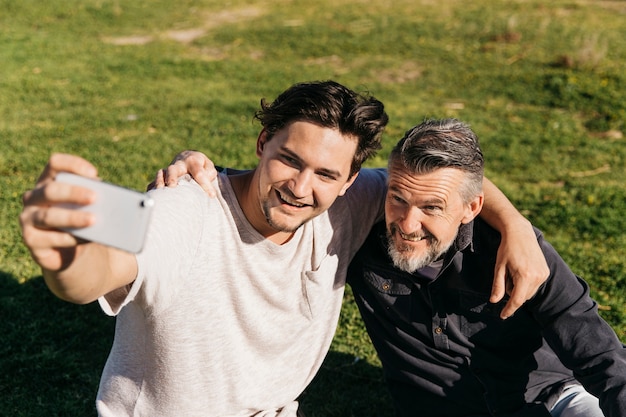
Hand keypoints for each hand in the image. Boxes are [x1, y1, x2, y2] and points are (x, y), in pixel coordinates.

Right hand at [19, 153, 98, 271]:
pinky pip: (51, 238)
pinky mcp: (30, 239)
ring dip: (73, 217)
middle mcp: (34, 197)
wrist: (69, 251)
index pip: (55, 164)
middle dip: (73, 192)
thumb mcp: (88, 207)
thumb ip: (95, 200)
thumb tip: (111, 199)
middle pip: (51, 190)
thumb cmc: (81, 221)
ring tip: (94, 220)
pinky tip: (86, 238)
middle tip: (95, 197)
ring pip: (49, 216)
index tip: (93, 174)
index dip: (73, 165)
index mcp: (48, 181)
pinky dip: (71, 238)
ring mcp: (28, 218)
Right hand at [149, 150, 217, 196]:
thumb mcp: (209, 167)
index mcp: (192, 161)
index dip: (205, 184)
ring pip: (161, 174)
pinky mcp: (162, 178)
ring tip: (160, 191)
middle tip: (172, 186)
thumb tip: (207, 185)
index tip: (211, 195)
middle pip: (173, 169)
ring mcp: (168, 171)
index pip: (199, 173)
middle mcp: (178, 165)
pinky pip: (154, 182)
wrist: (188, 159)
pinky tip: (152, 196)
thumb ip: (210, 174)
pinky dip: (152, 188)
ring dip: (159, 182)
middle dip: (172, 177)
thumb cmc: (201, 166)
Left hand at [490, 220, 549, 318]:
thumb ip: (497, 285)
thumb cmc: (506, 249)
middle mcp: (537, 277)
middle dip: (512, 293)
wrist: (520, 233)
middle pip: (522, 297)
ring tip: (513, 271)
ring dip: (519, 288)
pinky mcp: (546, 272)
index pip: (516, 300)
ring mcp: (543, 275)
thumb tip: (494, 302)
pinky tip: (521, 270)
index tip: (502, 316)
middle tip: (506, 275)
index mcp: (525, 276)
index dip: (509, 309)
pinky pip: (534, 286)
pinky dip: (526, 284)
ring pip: (529, 293)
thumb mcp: (499, 267)